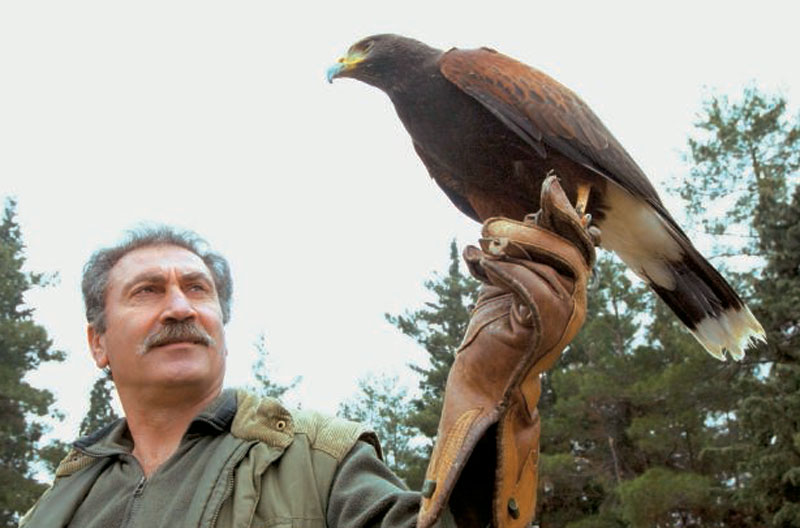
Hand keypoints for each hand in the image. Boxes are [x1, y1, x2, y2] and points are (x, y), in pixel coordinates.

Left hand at [418, 175, 594, 527]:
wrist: (484, 389)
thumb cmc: (491, 339)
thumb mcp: (505, 288)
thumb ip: (519, 258)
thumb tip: (525, 219)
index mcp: (568, 294)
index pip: (578, 248)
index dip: (567, 216)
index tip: (552, 185)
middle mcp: (573, 306)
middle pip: (573, 251)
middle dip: (550, 220)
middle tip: (527, 199)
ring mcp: (562, 320)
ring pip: (551, 266)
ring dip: (513, 247)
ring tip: (482, 241)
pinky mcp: (541, 331)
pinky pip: (529, 287)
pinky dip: (502, 270)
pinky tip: (475, 262)